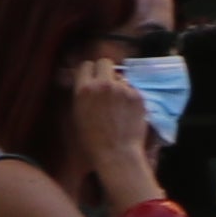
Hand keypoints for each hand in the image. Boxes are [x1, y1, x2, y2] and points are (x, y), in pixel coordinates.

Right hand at [67, 51, 166, 205]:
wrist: (117, 153)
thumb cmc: (93, 140)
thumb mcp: (78, 114)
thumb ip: (81, 93)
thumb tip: (84, 81)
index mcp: (84, 89)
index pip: (86, 65)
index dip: (89, 72)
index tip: (92, 78)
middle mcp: (103, 84)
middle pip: (105, 62)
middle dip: (105, 70)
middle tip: (106, 84)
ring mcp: (122, 89)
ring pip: (120, 77)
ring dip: (118, 85)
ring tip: (117, 105)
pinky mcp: (137, 95)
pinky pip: (132, 89)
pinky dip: (130, 97)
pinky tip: (127, 112)